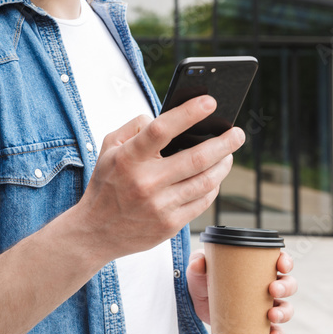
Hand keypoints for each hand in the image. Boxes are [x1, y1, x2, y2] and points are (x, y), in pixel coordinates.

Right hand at [77, 96, 244, 260]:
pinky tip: (215, 178)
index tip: (209, 102)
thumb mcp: (108, 148)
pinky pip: (202, 202)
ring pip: (205, 181)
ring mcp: (159, 205)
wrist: (95, 232)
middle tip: (236, 133)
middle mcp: (145, 182)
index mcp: (128, 158)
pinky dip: (213, 187)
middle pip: (196, 158)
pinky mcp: (169, 225)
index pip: (161, 129)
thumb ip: (133, 127)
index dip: (188, 113)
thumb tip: (166, 119)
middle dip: (223, 143)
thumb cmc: (105, 185)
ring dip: (223, 164)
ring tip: (229, 154)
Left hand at [187, 249, 297, 333]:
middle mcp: (266, 284)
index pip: (278, 260)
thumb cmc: (201, 277)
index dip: (286, 262)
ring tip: (272, 315)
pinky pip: (275, 330)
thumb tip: (199, 262)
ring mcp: (263, 304)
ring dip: (284, 312)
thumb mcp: (198, 268)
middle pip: (288, 284)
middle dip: (285, 287)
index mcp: (256, 266)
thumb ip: (197, 262)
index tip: (281, 266)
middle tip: (272, 289)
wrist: (195, 301)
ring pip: (285, 307)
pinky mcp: (258, 322)